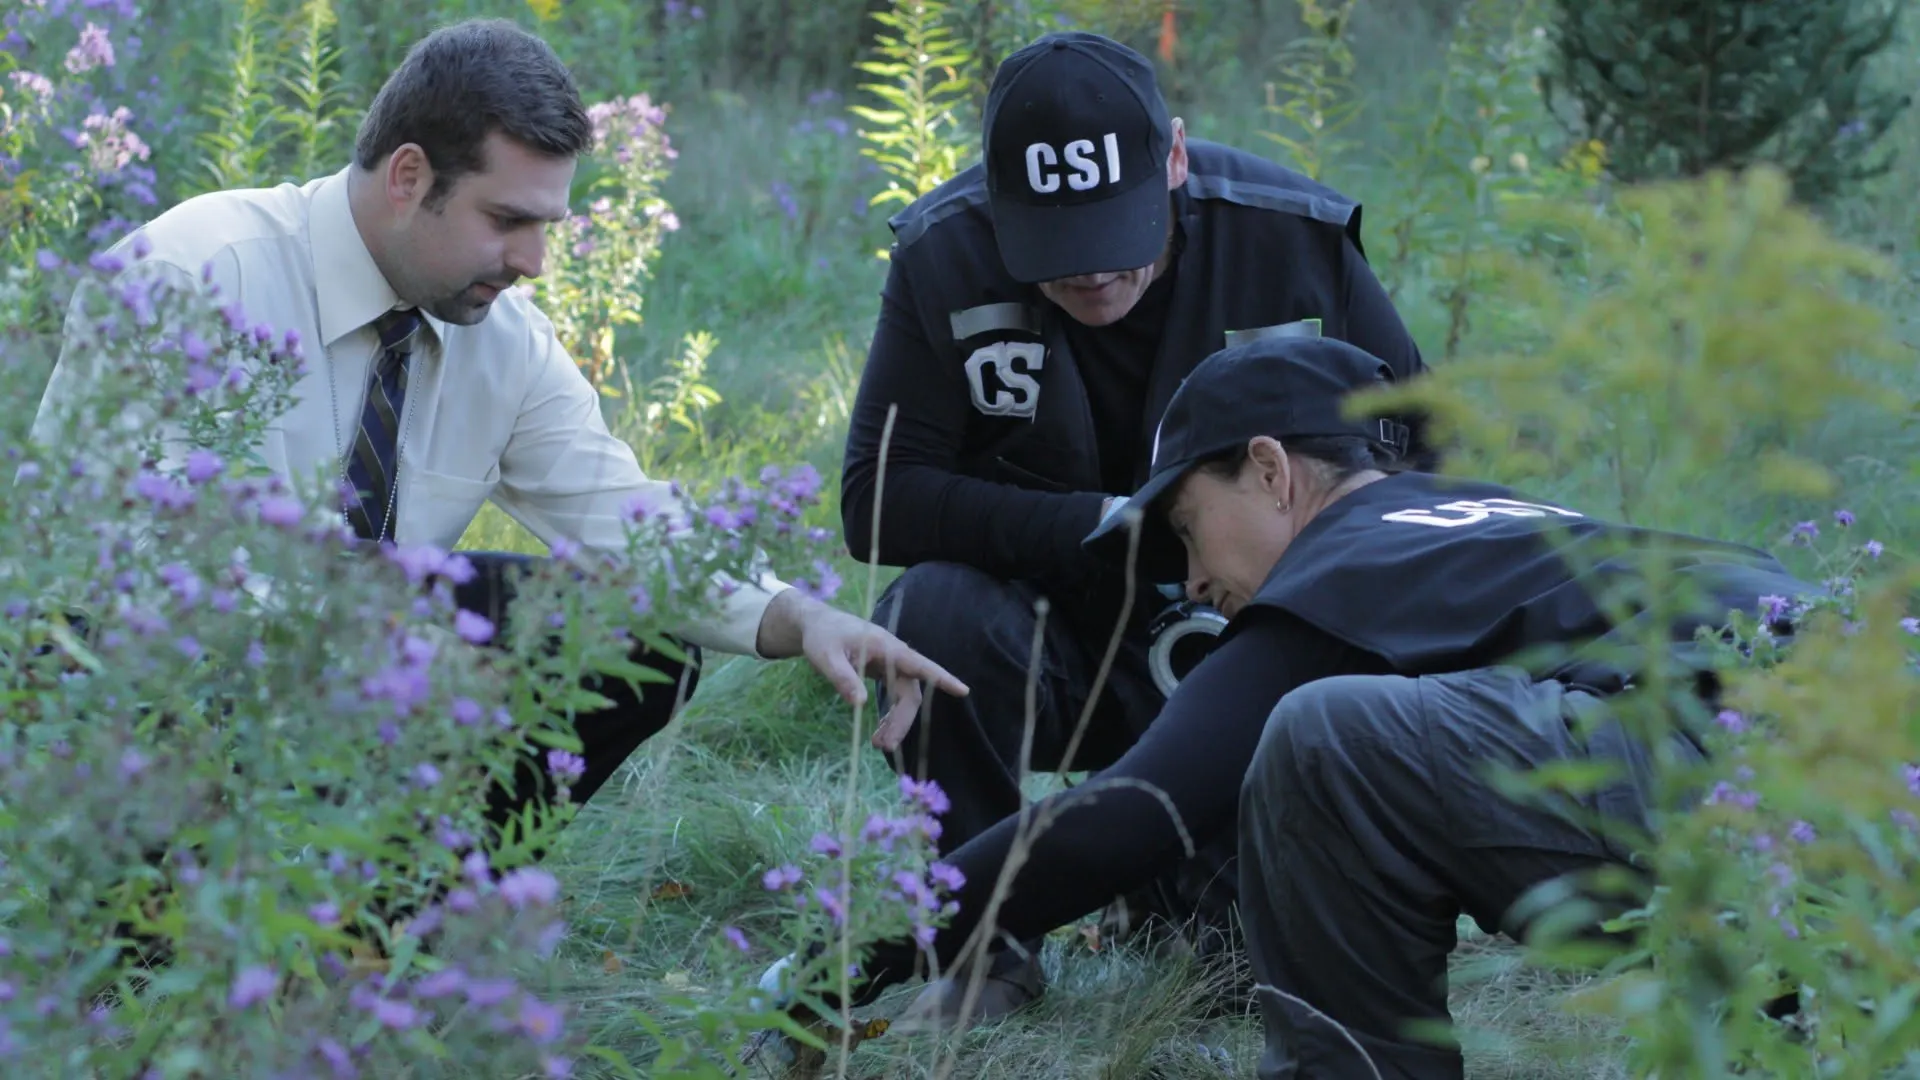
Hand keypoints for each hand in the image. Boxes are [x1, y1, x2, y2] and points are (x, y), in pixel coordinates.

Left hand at [756, 589, 967, 750]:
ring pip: (904, 698)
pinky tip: (879, 731)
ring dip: (896, 722)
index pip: (920, 664)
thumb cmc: (823, 637)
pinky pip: (896, 697)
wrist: (818, 625)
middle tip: (884, 746)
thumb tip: (859, 704)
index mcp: (886, 647)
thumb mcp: (826, 657)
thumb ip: (842, 678)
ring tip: (878, 744)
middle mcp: (895, 656)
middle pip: (911, 693)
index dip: (942, 678)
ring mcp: (891, 665)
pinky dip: (890, 716)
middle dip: (902, 721)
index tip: (963, 690)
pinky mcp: (884, 672)